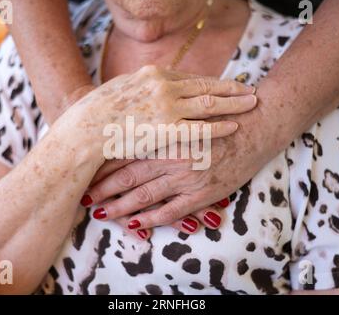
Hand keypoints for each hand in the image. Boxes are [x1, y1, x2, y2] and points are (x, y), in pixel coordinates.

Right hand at [57, 65, 256, 159]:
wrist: (85, 129)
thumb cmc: (98, 112)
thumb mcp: (121, 89)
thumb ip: (142, 87)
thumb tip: (152, 87)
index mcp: (153, 74)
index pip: (191, 78)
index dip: (211, 81)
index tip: (226, 84)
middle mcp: (164, 85)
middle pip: (206, 85)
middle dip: (230, 88)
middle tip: (249, 89)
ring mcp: (167, 107)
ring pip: (209, 103)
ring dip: (233, 103)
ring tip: (251, 103)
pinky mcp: (167, 129)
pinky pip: (201, 128)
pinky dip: (220, 126)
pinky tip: (235, 126)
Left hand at [81, 135, 257, 239]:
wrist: (254, 127)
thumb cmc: (219, 118)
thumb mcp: (186, 113)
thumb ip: (161, 121)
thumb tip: (137, 126)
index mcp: (164, 136)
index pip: (126, 153)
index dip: (104, 165)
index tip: (86, 173)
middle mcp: (171, 157)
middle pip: (128, 176)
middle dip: (103, 189)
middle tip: (84, 198)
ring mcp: (186, 177)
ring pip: (145, 195)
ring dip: (121, 207)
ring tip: (101, 215)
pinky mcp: (202, 193)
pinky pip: (171, 211)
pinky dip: (151, 219)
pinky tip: (136, 226)